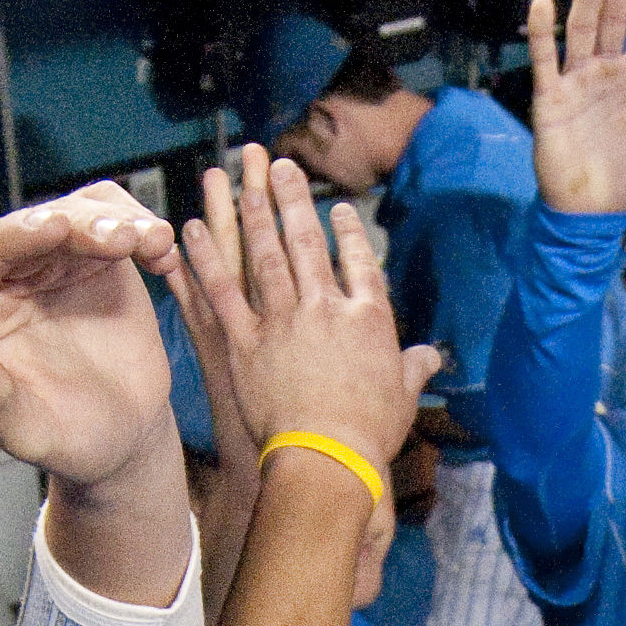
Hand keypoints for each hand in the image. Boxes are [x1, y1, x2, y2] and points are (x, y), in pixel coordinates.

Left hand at [0, 185, 180, 497]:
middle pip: (32, 224)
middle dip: (80, 223)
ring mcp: (50, 261)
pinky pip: (112, 218)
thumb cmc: (66, 437)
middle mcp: (3, 277)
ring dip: (114, 220)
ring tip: (153, 243)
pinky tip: (162, 254)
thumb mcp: (26, 428)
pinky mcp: (93, 255)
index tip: (55, 227)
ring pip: (76, 211)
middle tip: (122, 238)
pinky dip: (141, 226)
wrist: (122, 434)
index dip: (14, 235)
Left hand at [170, 147, 440, 479]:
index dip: (348, 233)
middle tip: (279, 165)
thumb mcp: (402, 398)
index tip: (339, 210)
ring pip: (263, 256)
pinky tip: (194, 230)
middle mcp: (324, 309)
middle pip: (306, 243)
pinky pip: (221, 294)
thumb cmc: (369, 435)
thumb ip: (413, 368)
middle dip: (291, 200)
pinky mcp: (245, 344)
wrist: (327, 460)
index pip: (359, 263)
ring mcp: (282, 323)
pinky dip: (205, 260)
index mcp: (367, 319)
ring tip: (239, 180)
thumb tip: (431, 356)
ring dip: (250, 213)